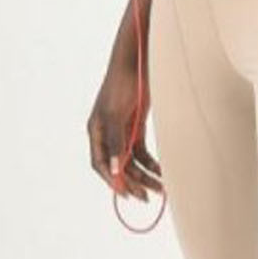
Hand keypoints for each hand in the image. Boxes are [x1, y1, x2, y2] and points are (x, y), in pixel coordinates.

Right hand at [87, 52, 162, 201]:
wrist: (138, 61)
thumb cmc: (122, 83)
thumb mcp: (116, 114)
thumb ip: (116, 142)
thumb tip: (115, 170)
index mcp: (96, 131)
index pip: (100, 163)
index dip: (112, 180)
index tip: (126, 194)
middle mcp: (107, 134)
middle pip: (118, 165)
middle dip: (132, 182)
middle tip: (147, 197)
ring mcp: (123, 131)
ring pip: (132, 161)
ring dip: (145, 175)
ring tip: (160, 189)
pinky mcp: (136, 126)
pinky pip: (142, 151)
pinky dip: (151, 163)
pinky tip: (161, 172)